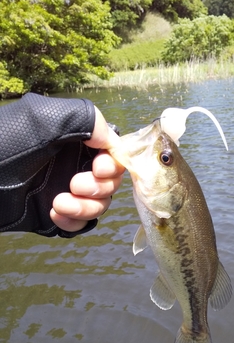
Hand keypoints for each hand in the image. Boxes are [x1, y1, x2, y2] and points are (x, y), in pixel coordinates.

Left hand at [50, 107, 124, 231]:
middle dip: (99, 188)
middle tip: (75, 185)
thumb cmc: (6, 141)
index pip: (113, 154)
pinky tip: (55, 215)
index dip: (113, 165)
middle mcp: (76, 165)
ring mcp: (68, 191)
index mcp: (77, 140)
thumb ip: (85, 119)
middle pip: (111, 183)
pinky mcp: (57, 213)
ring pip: (100, 206)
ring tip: (59, 204)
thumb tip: (112, 138)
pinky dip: (74, 223)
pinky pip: (81, 224)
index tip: (99, 168)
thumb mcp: (44, 118)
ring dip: (86, 208)